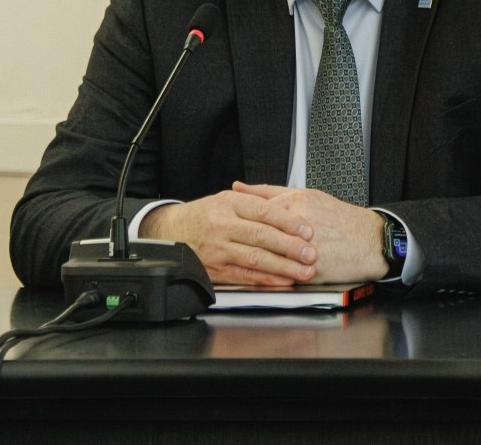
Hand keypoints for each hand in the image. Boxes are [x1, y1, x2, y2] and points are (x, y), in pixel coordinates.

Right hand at [140, 185, 317, 285]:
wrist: (169, 232)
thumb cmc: (203, 215)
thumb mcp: (226, 199)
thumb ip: (255, 201)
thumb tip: (288, 205)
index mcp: (228, 204)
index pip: (264, 211)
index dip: (288, 221)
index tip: (307, 230)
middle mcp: (222, 226)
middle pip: (261, 236)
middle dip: (290, 247)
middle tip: (311, 253)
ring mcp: (218, 250)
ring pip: (255, 259)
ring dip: (283, 267)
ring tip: (303, 271)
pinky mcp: (215, 270)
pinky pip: (244, 276)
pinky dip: (266, 280)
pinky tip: (282, 281)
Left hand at [232, 183, 388, 283]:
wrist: (369, 241)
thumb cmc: (339, 219)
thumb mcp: (306, 196)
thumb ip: (268, 191)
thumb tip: (238, 188)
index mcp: (296, 202)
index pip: (254, 211)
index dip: (238, 222)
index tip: (226, 227)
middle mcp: (298, 223)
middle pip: (257, 234)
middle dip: (239, 243)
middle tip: (224, 247)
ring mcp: (304, 248)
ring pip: (266, 256)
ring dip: (250, 261)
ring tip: (236, 263)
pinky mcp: (311, 269)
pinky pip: (282, 274)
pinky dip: (267, 277)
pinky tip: (256, 277)